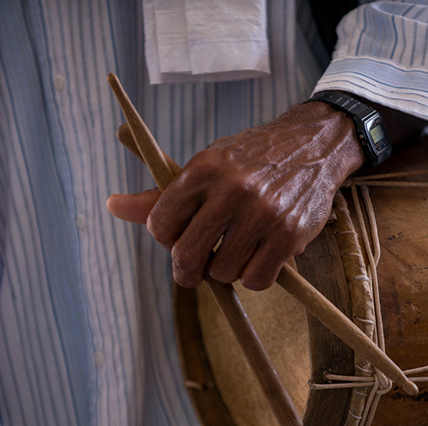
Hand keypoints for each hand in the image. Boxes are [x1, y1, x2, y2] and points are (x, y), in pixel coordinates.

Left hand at [109, 101, 363, 289]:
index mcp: (203, 169)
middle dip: (186, 270)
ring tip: (235, 250)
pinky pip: (257, 279)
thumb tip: (113, 206)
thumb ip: (161, 195)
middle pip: (187, 256)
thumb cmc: (251, 158)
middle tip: (195, 267)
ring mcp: (263, 214)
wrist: (314, 144)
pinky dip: (254, 276)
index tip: (177, 237)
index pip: (160, 225)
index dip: (165, 238)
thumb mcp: (205, 165)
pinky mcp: (289, 235)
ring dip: (224, 270)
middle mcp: (231, 190)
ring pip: (223, 273)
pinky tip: (258, 256)